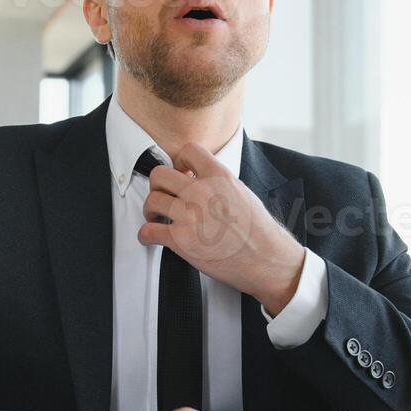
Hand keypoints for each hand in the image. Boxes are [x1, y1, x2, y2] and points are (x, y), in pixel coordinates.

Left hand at [138, 142, 305, 314]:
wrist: (265, 259)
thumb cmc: (259, 231)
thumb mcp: (242, 192)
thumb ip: (218, 182)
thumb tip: (200, 180)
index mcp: (218, 177)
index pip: (187, 151)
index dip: (179, 161)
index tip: (179, 173)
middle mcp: (201, 192)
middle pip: (159, 175)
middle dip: (157, 186)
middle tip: (162, 195)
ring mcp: (189, 215)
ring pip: (151, 201)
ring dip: (149, 210)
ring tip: (156, 217)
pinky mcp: (181, 239)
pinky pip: (148, 231)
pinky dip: (145, 235)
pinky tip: (151, 237)